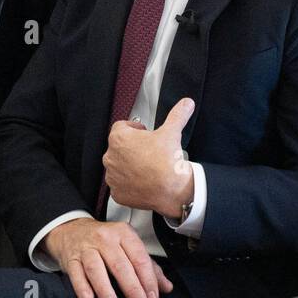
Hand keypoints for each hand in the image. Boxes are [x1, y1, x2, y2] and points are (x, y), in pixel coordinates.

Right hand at [43, 217, 173, 297]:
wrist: (72, 230)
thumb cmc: (105, 241)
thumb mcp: (128, 246)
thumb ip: (148, 267)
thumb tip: (166, 287)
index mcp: (124, 233)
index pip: (139, 258)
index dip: (148, 279)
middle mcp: (105, 238)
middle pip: (120, 265)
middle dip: (132, 288)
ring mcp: (86, 248)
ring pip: (96, 269)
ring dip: (105, 289)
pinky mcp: (71, 258)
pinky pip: (75, 273)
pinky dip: (81, 286)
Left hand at [103, 97, 195, 217]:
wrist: (171, 189)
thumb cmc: (167, 162)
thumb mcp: (172, 132)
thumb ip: (177, 114)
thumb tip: (186, 104)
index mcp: (119, 139)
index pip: (122, 127)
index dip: (134, 129)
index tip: (144, 133)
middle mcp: (111, 157)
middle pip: (119, 147)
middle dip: (132, 148)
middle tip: (148, 151)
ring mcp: (113, 177)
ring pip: (119, 167)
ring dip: (129, 166)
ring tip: (146, 167)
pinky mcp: (117, 193)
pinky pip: (120, 186)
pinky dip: (129, 184)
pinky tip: (143, 181)